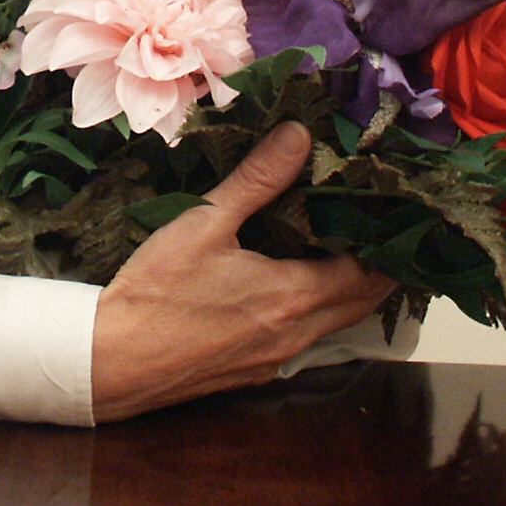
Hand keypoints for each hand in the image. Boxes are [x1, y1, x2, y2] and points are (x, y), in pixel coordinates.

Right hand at [91, 120, 396, 421]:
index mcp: (295, 296)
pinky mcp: (257, 370)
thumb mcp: (204, 224)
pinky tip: (296, 282)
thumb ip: (257, 180)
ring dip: (350, 288)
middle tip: (378, 221)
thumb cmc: (157, 292)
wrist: (111, 362)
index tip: (394, 207)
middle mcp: (299, 334)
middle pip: (365, 301)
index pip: (372, 271)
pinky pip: (308, 337)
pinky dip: (319, 307)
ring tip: (346, 244)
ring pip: (338, 321)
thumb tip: (300, 135)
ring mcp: (279, 358)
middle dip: (380, 264)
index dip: (389, 240)